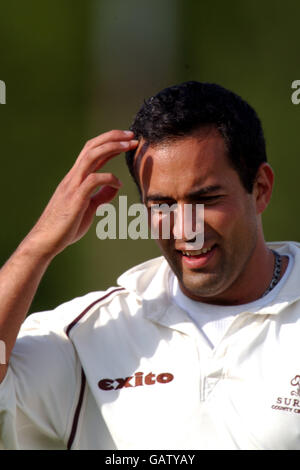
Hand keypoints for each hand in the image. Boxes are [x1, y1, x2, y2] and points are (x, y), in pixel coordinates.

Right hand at [23, 130, 138, 258]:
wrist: (45, 241)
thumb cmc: (66, 227)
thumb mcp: (88, 207)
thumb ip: (101, 195)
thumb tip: (116, 185)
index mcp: (75, 178)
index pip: (91, 152)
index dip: (109, 142)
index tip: (127, 139)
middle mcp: (72, 177)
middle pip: (91, 147)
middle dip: (112, 137)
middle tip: (132, 134)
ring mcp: (72, 186)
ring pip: (91, 156)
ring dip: (111, 147)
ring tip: (129, 144)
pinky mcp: (75, 198)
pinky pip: (93, 180)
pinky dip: (109, 178)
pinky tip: (119, 184)